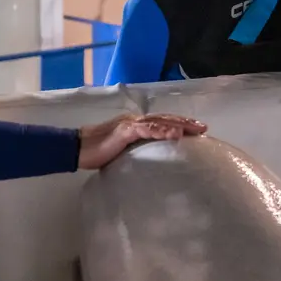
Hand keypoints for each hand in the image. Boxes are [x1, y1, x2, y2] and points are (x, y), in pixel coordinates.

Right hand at [77, 114, 206, 169]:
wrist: (76, 148)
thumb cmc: (97, 152)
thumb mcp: (122, 152)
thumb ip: (136, 151)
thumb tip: (150, 161)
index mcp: (136, 124)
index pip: (162, 122)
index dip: (180, 124)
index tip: (196, 131)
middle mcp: (135, 120)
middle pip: (166, 119)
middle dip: (186, 123)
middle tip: (204, 129)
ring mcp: (131, 124)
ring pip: (160, 121)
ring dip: (179, 125)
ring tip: (196, 131)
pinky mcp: (125, 130)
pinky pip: (147, 129)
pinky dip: (162, 131)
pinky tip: (175, 135)